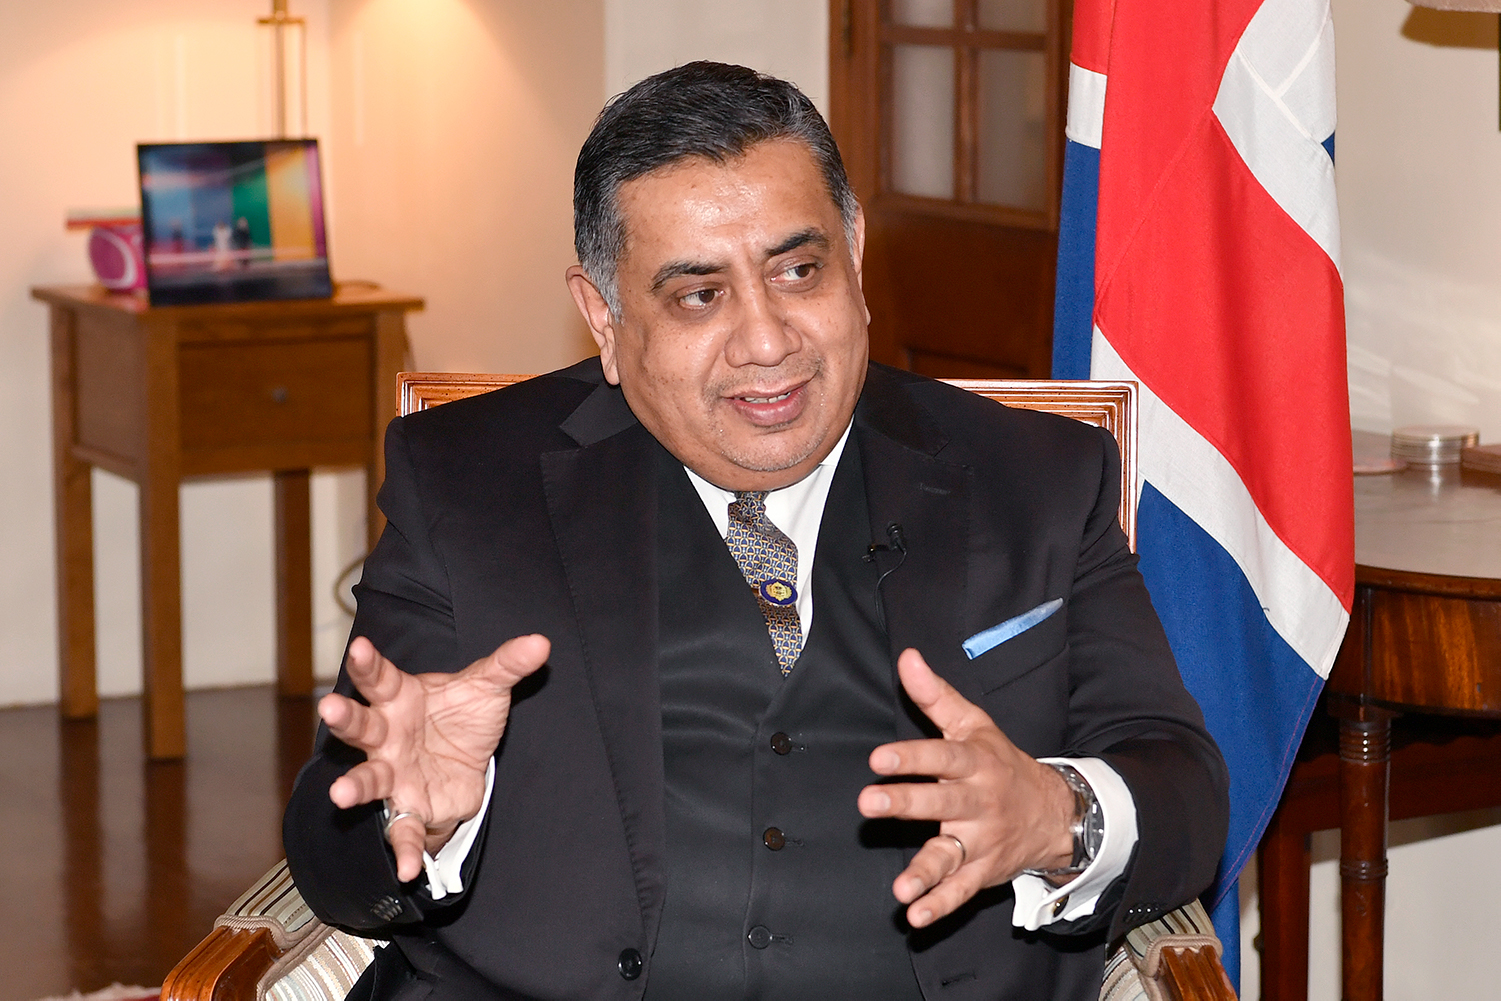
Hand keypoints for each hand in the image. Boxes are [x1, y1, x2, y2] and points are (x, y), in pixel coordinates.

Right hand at [320, 634, 549, 881]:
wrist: (468, 762)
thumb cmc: (460, 716)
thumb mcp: (486, 687)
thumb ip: (508, 664)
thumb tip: (541, 642)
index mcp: (399, 698)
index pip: (379, 678)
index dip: (368, 663)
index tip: (359, 647)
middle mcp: (387, 736)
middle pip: (362, 725)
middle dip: (345, 718)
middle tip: (330, 706)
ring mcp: (393, 774)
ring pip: (369, 779)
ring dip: (355, 786)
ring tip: (339, 794)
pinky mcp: (409, 808)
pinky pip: (402, 831)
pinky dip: (404, 850)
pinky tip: (407, 871)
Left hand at [857, 648, 1075, 927]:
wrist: (1055, 812)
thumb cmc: (1000, 762)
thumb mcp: (974, 725)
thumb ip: (936, 696)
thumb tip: (906, 658)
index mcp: (974, 763)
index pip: (941, 756)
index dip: (911, 756)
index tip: (879, 758)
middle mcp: (978, 802)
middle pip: (941, 801)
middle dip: (907, 803)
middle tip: (869, 802)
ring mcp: (981, 840)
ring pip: (951, 854)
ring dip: (924, 871)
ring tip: (900, 889)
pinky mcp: (981, 871)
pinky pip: (960, 891)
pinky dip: (939, 905)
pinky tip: (915, 915)